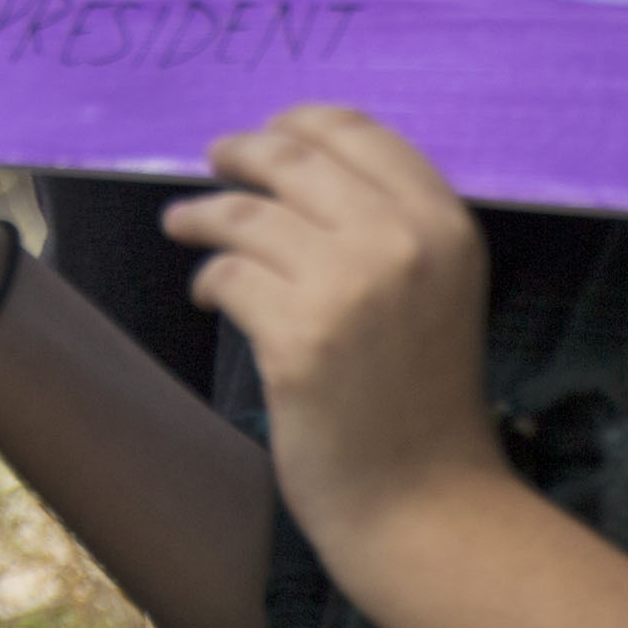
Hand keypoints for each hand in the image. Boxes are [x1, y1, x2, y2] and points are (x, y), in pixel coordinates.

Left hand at [169, 106, 502, 555]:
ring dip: (203, 214)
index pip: (358, 131)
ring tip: (181, 223)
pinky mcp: (299, 337)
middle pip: (293, 158)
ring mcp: (350, 288)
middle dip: (241, 153)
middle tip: (214, 159)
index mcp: (445, 224)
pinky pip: (228, 275)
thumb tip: (294, 156)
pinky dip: (209, 280)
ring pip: (247, 214)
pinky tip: (209, 295)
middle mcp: (403, 242)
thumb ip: (388, 224)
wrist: (427, 503)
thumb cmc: (424, 398)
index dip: (299, 123)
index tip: (267, 133)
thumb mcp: (437, 289)